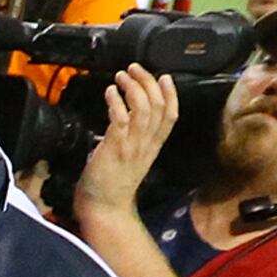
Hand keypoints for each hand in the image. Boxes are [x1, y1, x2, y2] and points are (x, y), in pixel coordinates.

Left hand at [74, 64, 177, 233]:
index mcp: (152, 146)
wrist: (105, 209)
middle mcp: (146, 144)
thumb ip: (129, 140)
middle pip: (159, 106)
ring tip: (121, 75)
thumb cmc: (111, 185)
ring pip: (144, 109)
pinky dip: (116, 101)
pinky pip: (121, 119)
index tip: (165, 76)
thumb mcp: (128, 158)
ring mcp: (132, 146)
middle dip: (149, 82)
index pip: (171, 116)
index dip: (171, 94)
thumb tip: (120, 121)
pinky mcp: (115, 148)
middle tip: (135, 68)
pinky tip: (109, 91)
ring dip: (132, 87)